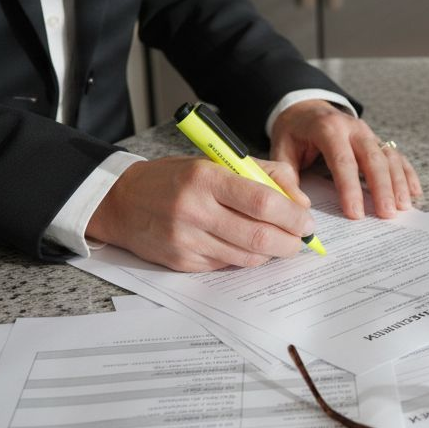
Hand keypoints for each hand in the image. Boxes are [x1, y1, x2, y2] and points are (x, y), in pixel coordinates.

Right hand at [86, 156, 315, 271]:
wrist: (122, 202)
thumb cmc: (175, 179)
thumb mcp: (216, 161)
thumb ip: (263, 174)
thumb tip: (300, 201)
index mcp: (206, 177)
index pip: (263, 202)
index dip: (293, 216)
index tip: (307, 220)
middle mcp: (194, 209)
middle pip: (259, 236)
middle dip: (290, 242)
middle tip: (300, 239)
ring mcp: (186, 240)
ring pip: (247, 257)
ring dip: (271, 254)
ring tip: (278, 242)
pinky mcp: (181, 262)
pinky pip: (227, 265)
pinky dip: (245, 259)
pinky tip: (245, 247)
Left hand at [269, 100, 421, 218]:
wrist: (305, 108)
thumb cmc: (294, 133)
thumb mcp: (281, 150)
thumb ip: (287, 177)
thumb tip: (300, 206)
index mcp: (327, 128)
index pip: (342, 161)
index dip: (350, 188)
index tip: (355, 213)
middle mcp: (353, 128)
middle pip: (372, 158)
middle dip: (382, 188)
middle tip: (386, 214)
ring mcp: (368, 133)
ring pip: (388, 157)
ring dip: (398, 183)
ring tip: (403, 207)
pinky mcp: (377, 140)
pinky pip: (396, 156)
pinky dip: (407, 174)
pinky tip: (414, 192)